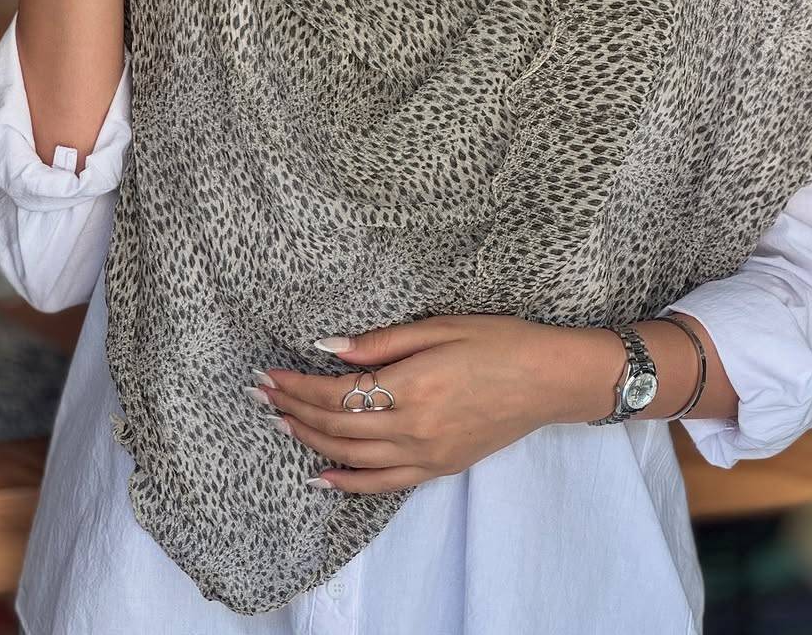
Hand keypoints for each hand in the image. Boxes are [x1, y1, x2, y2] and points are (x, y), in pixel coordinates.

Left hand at [254, 314, 611, 493]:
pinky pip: (383, 483)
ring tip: (282, 422)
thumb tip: (327, 348)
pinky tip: (322, 475)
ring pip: (352, 457)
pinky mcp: (438, 468)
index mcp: (411, 386)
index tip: (270, 374)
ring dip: (311, 441)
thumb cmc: (497, 340)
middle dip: (294, 410)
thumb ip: (381, 343)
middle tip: (262, 396)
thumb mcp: (439, 327)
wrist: (549, 380)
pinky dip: (348, 482)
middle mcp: (413, 428)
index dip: (298, 386)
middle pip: (337, 426)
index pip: (337, 393)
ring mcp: (426, 455)